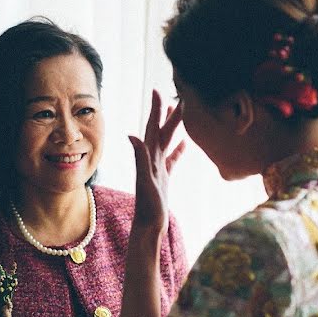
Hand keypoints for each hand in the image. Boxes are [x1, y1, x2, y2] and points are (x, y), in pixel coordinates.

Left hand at [128, 90, 185, 232]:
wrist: (148, 226)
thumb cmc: (148, 207)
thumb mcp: (145, 181)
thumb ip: (140, 158)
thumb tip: (132, 135)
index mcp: (148, 156)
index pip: (153, 128)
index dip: (156, 109)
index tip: (158, 91)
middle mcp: (152, 159)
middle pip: (162, 130)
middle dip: (168, 112)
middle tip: (178, 95)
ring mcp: (158, 168)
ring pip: (167, 141)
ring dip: (172, 126)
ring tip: (179, 111)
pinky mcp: (164, 178)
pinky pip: (172, 159)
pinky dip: (178, 149)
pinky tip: (185, 144)